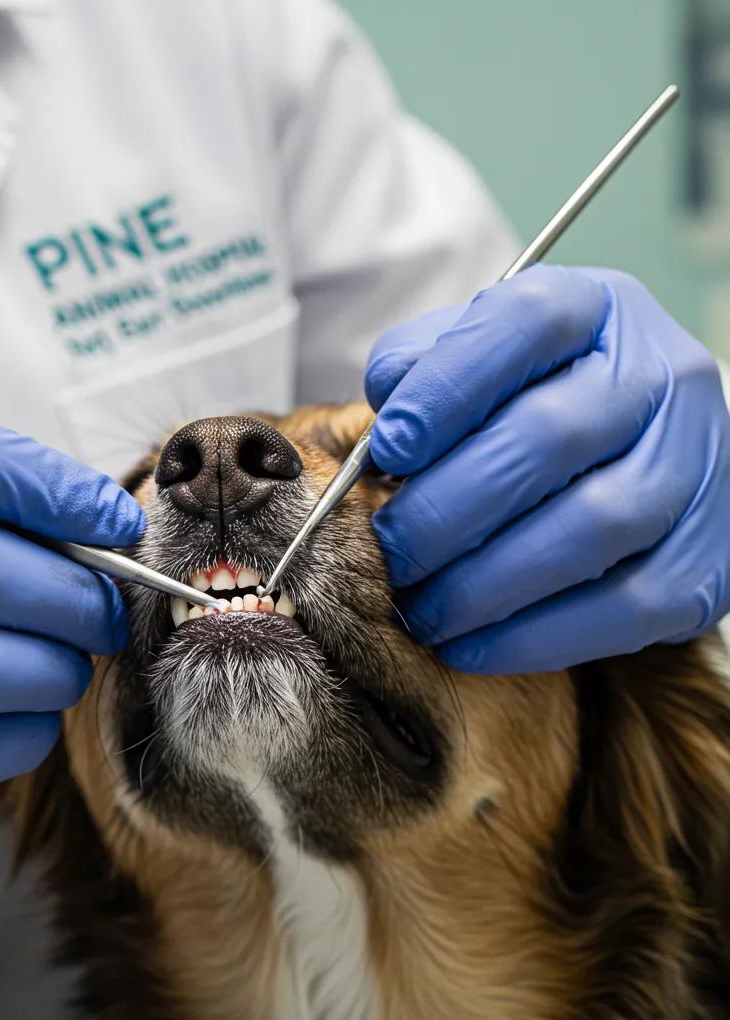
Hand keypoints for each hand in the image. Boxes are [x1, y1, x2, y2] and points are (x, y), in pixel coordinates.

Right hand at [0, 406, 143, 854]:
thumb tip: (39, 528)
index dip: (60, 485)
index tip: (108, 515)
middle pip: (4, 569)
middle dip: (83, 592)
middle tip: (103, 604)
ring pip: (0, 666)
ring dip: (59, 666)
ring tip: (64, 661)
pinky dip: (19, 732)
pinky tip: (21, 718)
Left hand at [364, 265, 729, 672]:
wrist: (633, 448)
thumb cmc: (525, 401)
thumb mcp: (474, 358)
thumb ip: (421, 371)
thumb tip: (387, 425)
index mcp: (593, 310)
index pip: (525, 324)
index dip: (447, 389)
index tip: (386, 449)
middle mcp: (659, 375)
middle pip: (551, 436)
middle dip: (449, 507)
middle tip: (390, 549)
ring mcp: (697, 465)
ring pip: (593, 526)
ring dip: (485, 582)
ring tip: (420, 606)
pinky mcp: (708, 556)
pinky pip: (629, 608)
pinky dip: (537, 636)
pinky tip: (469, 645)